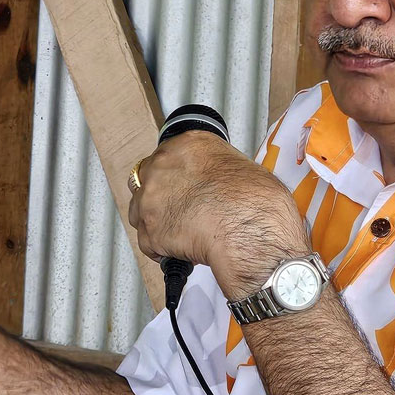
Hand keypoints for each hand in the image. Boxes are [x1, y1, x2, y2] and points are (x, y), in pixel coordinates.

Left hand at [127, 131, 307, 295]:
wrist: (251, 233)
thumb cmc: (254, 203)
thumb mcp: (242, 167)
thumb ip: (216, 168)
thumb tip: (219, 181)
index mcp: (187, 145)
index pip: (166, 157)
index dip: (173, 177)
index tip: (180, 187)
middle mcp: (162, 167)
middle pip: (147, 182)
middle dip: (161, 198)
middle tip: (182, 211)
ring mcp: (151, 199)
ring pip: (141, 212)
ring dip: (158, 223)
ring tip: (183, 233)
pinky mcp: (149, 231)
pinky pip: (149, 243)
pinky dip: (163, 249)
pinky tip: (183, 249)